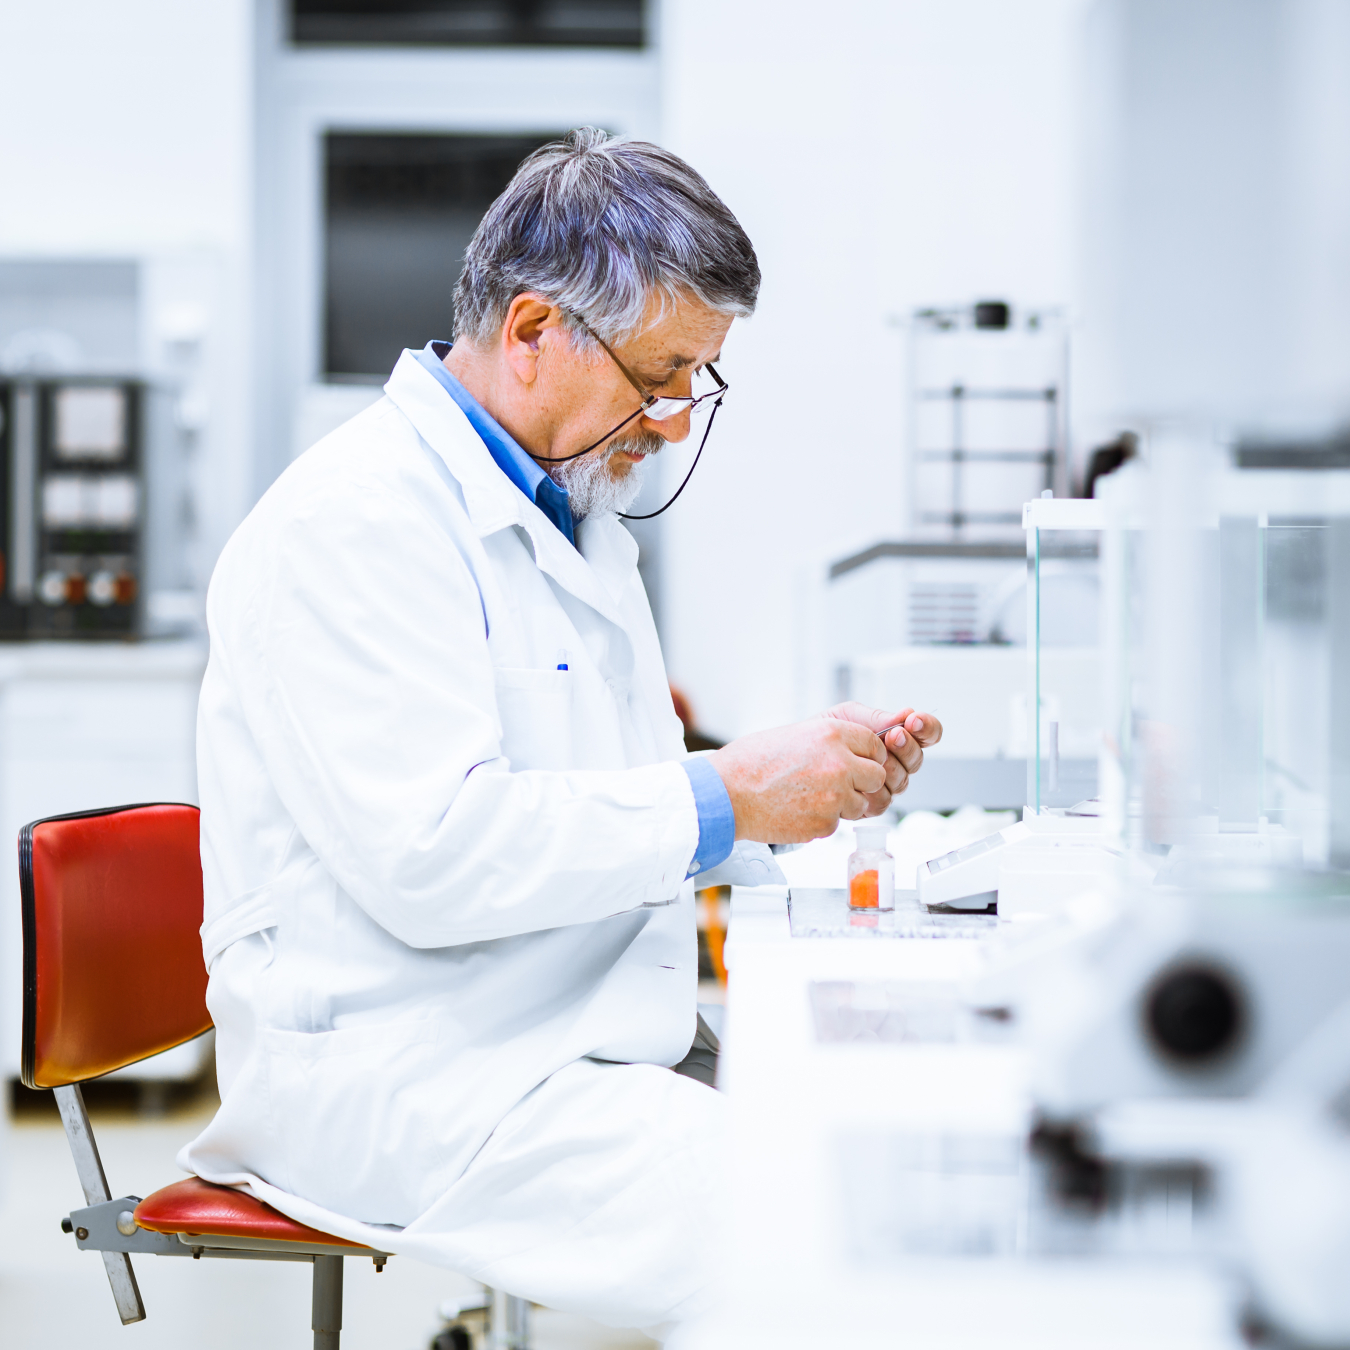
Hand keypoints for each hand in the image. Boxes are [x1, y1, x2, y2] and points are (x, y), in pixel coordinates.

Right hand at [709, 719, 889, 843]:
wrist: (726, 793)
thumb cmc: (752, 762)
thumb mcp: (796, 734)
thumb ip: (831, 741)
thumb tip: (857, 751)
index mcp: (832, 734)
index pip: (875, 746)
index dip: (868, 756)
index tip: (860, 763)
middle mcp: (839, 763)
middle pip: (877, 777)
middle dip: (862, 783)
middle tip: (838, 784)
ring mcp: (834, 796)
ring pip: (861, 804)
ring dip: (843, 804)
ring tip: (809, 797)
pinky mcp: (825, 823)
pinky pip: (837, 824)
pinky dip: (822, 821)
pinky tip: (798, 810)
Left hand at [819, 702, 943, 813]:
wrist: (796, 758)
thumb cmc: (824, 735)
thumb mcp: (849, 717)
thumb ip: (877, 718)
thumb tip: (906, 714)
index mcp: (895, 738)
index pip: (926, 734)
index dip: (927, 728)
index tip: (914, 721)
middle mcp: (895, 762)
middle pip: (917, 759)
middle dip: (906, 747)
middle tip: (892, 736)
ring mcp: (884, 784)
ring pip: (902, 782)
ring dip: (889, 768)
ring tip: (870, 757)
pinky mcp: (870, 803)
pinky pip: (883, 800)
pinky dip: (872, 789)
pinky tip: (859, 781)